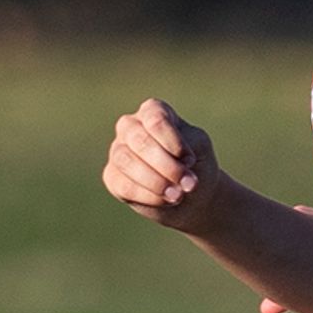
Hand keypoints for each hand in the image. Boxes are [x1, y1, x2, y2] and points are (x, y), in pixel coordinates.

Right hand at [104, 98, 221, 230]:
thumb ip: (188, 144)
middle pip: (140, 140)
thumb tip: (174, 160)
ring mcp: (118, 151)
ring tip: (177, 195)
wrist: (190, 195)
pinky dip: (147, 195)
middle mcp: (130, 126)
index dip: (174, 143)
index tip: (191, 161)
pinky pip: (123, 185)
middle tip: (188, 184)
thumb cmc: (195, 164)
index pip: (156, 120)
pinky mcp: (112, 177)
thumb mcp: (199, 147)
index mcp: (152, 111)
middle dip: (167, 166)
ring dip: (156, 182)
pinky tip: (164, 200)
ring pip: (126, 161)